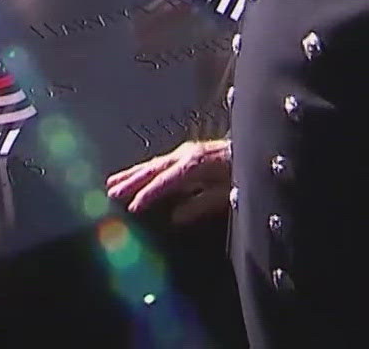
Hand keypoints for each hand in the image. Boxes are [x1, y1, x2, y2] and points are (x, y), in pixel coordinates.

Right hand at [105, 139, 232, 222]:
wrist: (257, 151)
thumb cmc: (243, 174)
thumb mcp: (226, 193)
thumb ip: (201, 205)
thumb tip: (176, 218)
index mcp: (195, 163)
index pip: (166, 180)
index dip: (148, 194)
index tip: (132, 207)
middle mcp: (186, 154)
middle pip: (153, 169)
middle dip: (131, 181)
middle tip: (111, 193)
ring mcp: (184, 152)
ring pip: (152, 164)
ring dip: (131, 174)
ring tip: (111, 183)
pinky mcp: (185, 154)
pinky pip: (159, 163)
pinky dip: (142, 170)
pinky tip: (132, 175)